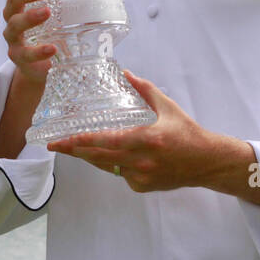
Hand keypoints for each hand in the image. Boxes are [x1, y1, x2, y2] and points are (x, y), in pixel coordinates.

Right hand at [1, 0, 111, 83]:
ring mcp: (15, 38)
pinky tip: (52, 48)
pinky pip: (25, 53)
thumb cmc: (55, 33)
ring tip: (48, 12)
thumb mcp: (67, 13)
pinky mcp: (20, 57)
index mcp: (24, 2)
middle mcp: (14, 16)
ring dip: (30, 16)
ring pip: (15, 24)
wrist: (43, 68)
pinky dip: (38, 50)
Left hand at [45, 70, 259, 204]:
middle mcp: (141, 160)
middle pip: (97, 157)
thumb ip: (145, 90)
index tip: (63, 138)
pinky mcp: (141, 186)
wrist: (205, 162)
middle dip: (73, 150)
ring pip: (105, 167)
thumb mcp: (168, 107)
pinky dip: (113, 164)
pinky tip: (113, 156)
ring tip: (72, 148)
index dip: (82, 140)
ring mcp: (140, 176)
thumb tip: (125, 73)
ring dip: (88, 157)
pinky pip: (119, 174)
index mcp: (147, 139)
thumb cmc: (186, 132)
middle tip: (54, 145)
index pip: (107, 141)